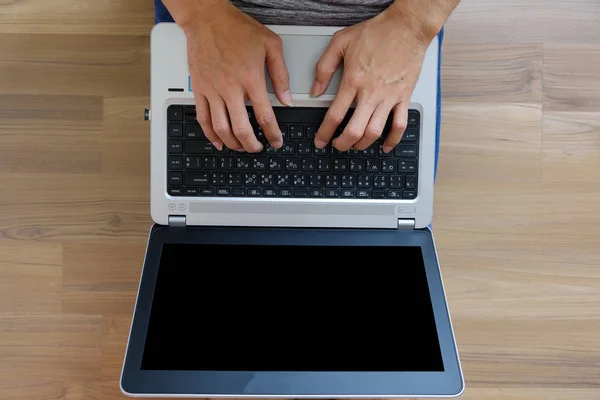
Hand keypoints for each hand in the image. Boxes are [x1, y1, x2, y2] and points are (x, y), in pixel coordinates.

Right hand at [165, 0, 292, 152]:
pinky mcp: (199, 88)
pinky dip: (210, 134)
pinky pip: (203, 118)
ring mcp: (212, 90)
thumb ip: (281, 75)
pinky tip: (218, 142)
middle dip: (252, 145)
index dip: (273, 134)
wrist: (207, 18)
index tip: (276, 141)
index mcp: (251, 78)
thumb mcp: (270, 45)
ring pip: (221, 128)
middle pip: (242, 128)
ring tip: (241, 147)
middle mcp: (231, 87)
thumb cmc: (238, 28)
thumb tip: (287, 99)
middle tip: (258, 148)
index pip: (265, 116)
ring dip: (232, 143)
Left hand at [312, 5, 432, 152]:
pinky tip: (385, 146)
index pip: (335, 115)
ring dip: (363, 144)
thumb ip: (324, 67)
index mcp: (353, 80)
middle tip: (337, 146)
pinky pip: (400, 124)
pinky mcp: (404, 97)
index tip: (321, 141)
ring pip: (375, 131)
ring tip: (355, 145)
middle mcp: (371, 92)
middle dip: (343, 144)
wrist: (406, 27)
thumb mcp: (340, 42)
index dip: (325, 133)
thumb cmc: (376, 32)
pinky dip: (393, 139)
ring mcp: (389, 97)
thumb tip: (315, 90)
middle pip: (355, 130)